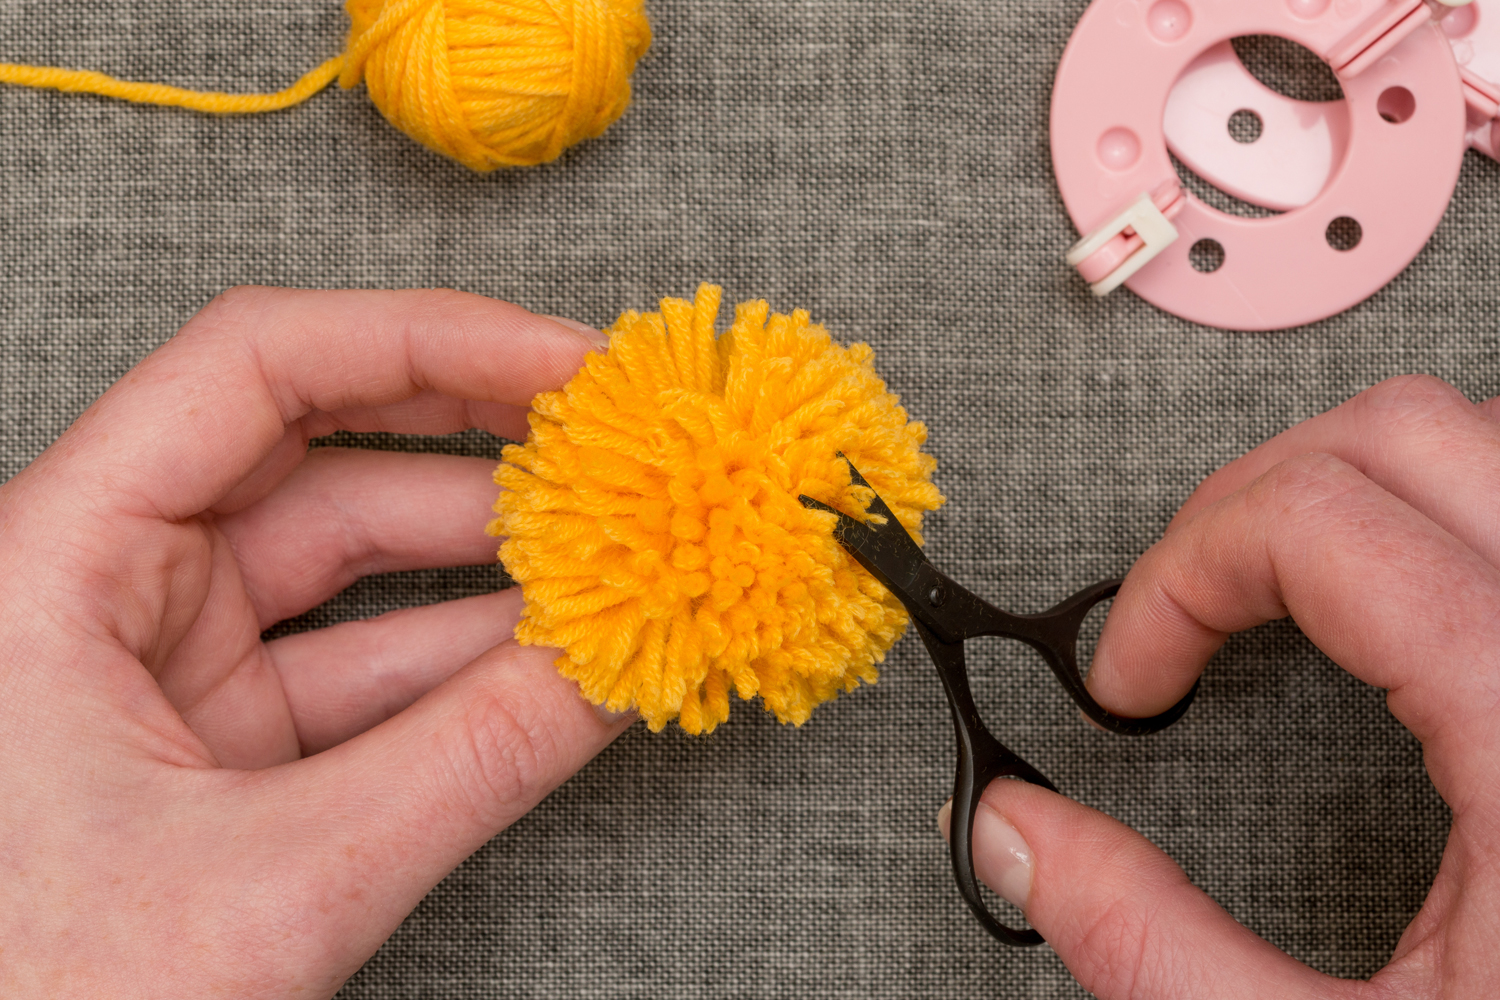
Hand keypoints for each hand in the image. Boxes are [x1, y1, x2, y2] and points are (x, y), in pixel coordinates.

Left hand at [0, 287, 633, 995]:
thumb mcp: (278, 881)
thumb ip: (473, 761)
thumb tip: (627, 660)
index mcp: (48, 565)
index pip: (256, 368)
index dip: (430, 340)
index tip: (569, 364)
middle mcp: (100, 586)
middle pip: (317, 446)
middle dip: (481, 442)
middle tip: (617, 439)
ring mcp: (160, 662)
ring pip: (351, 563)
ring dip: (491, 561)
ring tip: (619, 555)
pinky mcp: (211, 737)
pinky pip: (358, 662)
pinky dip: (464, 659)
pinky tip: (560, 652)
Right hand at [954, 375, 1499, 996]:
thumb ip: (1149, 943)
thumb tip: (1016, 836)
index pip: (1319, 520)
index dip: (1176, 576)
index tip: (1129, 676)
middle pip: (1402, 433)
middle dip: (1245, 503)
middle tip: (1180, 611)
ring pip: (1480, 446)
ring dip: (1347, 493)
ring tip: (1272, 594)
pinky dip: (1433, 522)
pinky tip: (1395, 616)